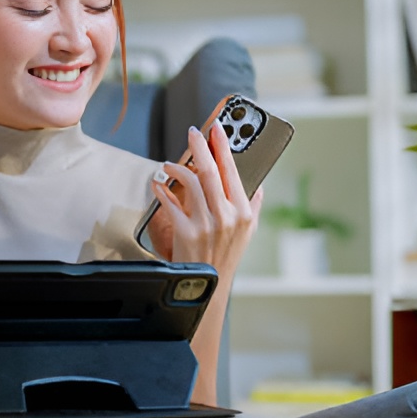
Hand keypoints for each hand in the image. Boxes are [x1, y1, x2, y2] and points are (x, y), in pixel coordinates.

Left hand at [150, 123, 263, 276]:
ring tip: (169, 165)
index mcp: (243, 212)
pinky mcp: (187, 233)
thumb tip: (258, 184)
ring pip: (191, 182)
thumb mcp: (247, 233)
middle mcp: (228, 216)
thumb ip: (254, 206)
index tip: (217, 128)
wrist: (209, 288)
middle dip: (200, 146)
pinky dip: (162, 190)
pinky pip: (170, 203)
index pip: (233, 171)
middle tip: (193, 133)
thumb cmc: (225, 258)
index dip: (223, 146)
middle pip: (211, 170)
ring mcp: (207, 224)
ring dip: (177, 168)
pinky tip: (157, 184)